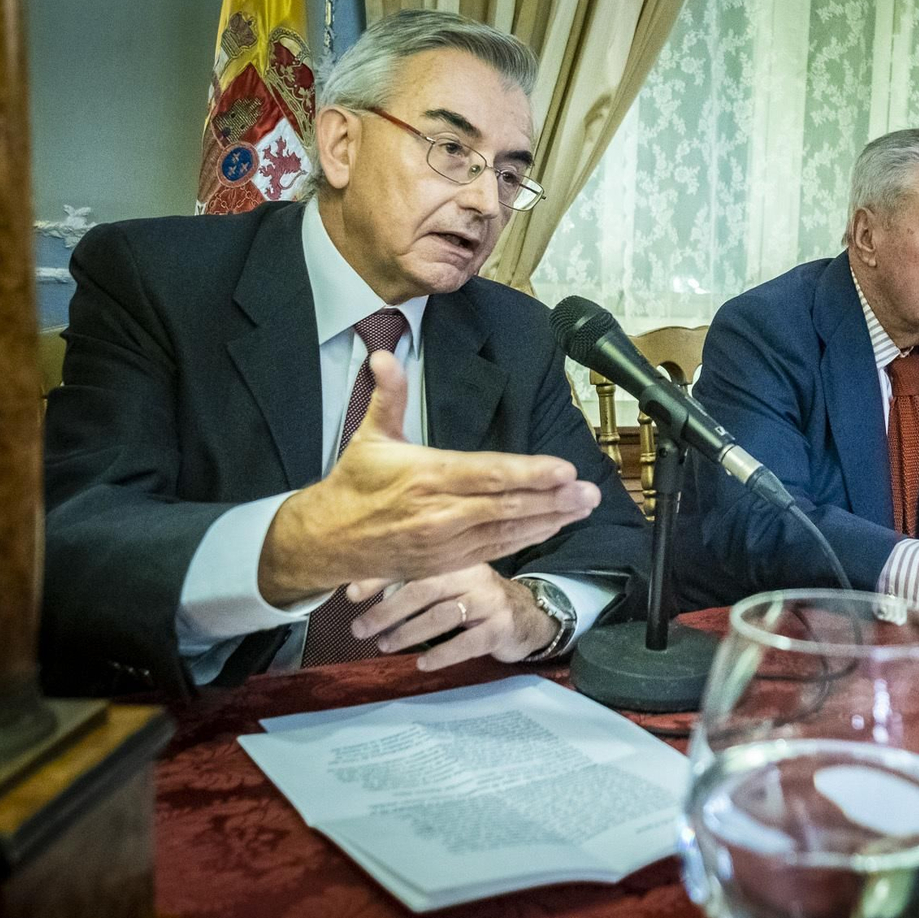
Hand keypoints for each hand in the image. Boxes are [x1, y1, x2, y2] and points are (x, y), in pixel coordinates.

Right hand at [258, 351, 599, 604]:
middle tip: (590, 492)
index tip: (564, 470)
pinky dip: (527, 538)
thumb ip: (388, 395)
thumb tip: (385, 355)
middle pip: (506, 506)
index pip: (487, 474)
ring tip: (584, 508)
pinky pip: (495, 550)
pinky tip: (553, 526)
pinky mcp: (446, 562)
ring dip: (549, 519)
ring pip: (506, 531)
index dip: (529, 474)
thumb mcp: (370, 435)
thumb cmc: (355, 483)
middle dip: (553, 499)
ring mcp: (444, 541)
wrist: (328, 540)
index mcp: (425, 475)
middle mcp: (439, 512)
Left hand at [347, 564, 557, 669]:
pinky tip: (422, 663)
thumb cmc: (476, 600)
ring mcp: (489, 601)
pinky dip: (442, 654)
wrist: (527, 616)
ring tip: (384, 645)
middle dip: (387, 610)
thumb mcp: (449, 584)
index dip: (380, 577)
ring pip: (443, 614)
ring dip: (408, 632)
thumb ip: (412, 583)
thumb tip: (356, 590)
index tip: (351, 594)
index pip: (412, 562)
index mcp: (455, 558)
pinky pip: (468, 642)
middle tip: (360, 629)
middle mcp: (473, 574)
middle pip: (424, 587)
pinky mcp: (501, 627)